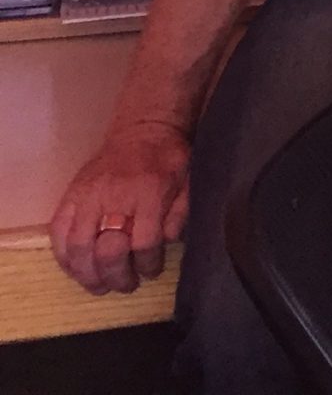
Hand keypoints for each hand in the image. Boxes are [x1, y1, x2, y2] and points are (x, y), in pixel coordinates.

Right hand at [51, 121, 190, 294]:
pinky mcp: (70, 195)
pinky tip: (76, 268)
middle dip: (115, 274)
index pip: (144, 242)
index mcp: (149, 192)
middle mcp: (114, 196)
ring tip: (98, 286)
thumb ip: (180, 214)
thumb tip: (165, 243)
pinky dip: (64, 256)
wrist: (143, 129)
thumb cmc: (169, 159)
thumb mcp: (189, 182)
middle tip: (124, 285)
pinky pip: (58, 232)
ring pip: (77, 245)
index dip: (148, 264)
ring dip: (86, 273)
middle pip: (106, 249)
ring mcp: (87, 196)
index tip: (151, 270)